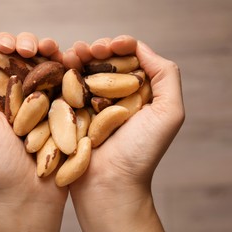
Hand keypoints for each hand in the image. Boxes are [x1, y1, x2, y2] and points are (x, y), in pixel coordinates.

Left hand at [0, 32, 66, 231]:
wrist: (28, 196)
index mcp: (0, 94)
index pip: (4, 57)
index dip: (9, 43)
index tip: (14, 48)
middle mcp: (24, 95)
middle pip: (30, 58)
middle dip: (33, 44)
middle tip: (36, 48)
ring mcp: (48, 103)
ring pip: (53, 67)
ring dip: (54, 52)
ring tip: (54, 50)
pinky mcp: (68, 113)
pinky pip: (72, 86)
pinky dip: (73, 70)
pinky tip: (73, 62)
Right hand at [64, 36, 184, 231]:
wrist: (109, 185)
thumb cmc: (141, 152)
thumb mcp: (169, 113)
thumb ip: (166, 76)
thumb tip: (141, 48)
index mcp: (140, 94)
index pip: (130, 59)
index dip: (120, 46)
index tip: (111, 46)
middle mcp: (116, 98)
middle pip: (106, 63)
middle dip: (97, 50)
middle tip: (89, 49)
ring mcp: (92, 106)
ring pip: (85, 72)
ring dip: (79, 57)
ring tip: (73, 53)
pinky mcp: (72, 115)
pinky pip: (67, 88)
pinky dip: (63, 73)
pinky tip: (61, 64)